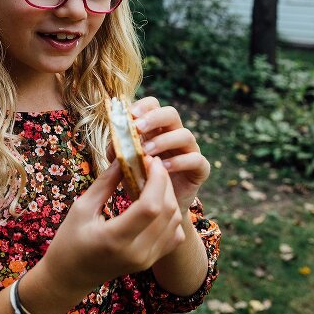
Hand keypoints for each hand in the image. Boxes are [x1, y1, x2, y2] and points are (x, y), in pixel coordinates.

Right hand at [39, 156, 185, 296]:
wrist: (71, 276)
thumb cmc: (69, 240)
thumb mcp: (82, 207)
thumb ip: (106, 182)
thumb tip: (124, 155)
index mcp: (115, 239)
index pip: (150, 206)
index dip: (156, 179)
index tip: (149, 159)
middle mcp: (137, 252)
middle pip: (167, 211)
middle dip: (164, 182)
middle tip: (152, 164)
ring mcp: (147, 260)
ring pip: (175, 221)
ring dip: (168, 195)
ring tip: (153, 179)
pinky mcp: (152, 261)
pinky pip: (174, 234)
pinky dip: (170, 214)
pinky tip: (156, 202)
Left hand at [129, 97, 209, 211]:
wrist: (158, 208)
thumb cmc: (140, 180)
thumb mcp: (125, 163)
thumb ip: (118, 149)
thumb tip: (114, 137)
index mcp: (156, 128)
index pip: (153, 105)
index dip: (143, 106)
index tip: (129, 115)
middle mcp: (174, 134)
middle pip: (171, 113)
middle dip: (153, 118)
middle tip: (137, 128)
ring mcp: (189, 150)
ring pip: (185, 134)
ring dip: (164, 141)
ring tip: (146, 153)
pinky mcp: (200, 169)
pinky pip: (196, 159)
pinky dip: (180, 161)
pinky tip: (163, 168)